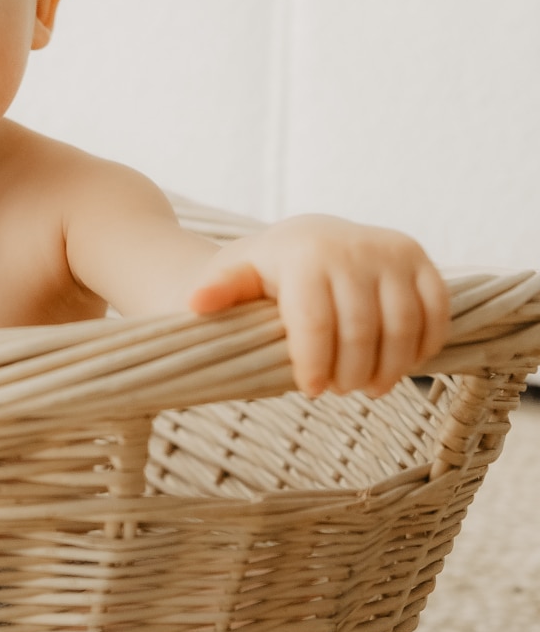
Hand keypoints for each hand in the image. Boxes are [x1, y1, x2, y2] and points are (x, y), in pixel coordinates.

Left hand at [187, 215, 449, 397]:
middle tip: (339, 391)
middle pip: (361, 331)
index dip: (314, 365)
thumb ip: (220, 290)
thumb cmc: (265, 271)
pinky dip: (423, 345)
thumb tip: (196, 303)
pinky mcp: (418, 259)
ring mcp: (390, 251)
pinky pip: (435, 310)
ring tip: (369, 388)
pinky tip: (402, 365)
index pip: (315, 324)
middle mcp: (352, 247)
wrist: (304, 240)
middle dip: (351, 372)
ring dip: (390, 368)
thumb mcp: (235, 278)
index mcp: (304, 254)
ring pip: (402, 326)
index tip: (310, 390)